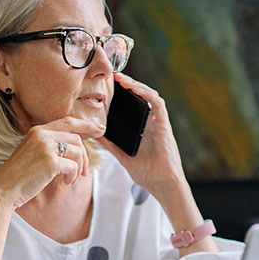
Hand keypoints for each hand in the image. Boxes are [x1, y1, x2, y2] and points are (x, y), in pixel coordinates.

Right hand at [0, 116, 104, 209]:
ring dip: (79, 168)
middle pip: (76, 138)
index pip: (68, 122)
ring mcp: (45, 147)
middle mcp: (42, 134)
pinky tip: (66, 182)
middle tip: (83, 172)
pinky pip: (73, 166)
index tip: (100, 129)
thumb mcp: (33, 153)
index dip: (86, 125)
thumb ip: (50, 146)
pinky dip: (73, 176)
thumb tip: (77, 147)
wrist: (3, 189)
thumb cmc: (19, 175)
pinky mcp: (50, 161)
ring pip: (78, 152)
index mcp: (37, 131)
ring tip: (71, 179)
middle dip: (84, 156)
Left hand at [97, 73, 185, 195]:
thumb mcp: (122, 155)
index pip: (132, 104)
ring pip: (149, 96)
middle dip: (127, 84)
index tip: (106, 85)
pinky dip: (147, 94)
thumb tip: (93, 133)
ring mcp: (158, 122)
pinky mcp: (164, 125)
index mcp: (141, 127)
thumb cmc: (146, 172)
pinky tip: (135, 89)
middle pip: (140, 96)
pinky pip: (158, 104)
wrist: (161, 184)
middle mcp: (150, 122)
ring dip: (136, 85)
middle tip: (112, 75)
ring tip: (121, 79)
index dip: (121, 93)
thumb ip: (110, 143)